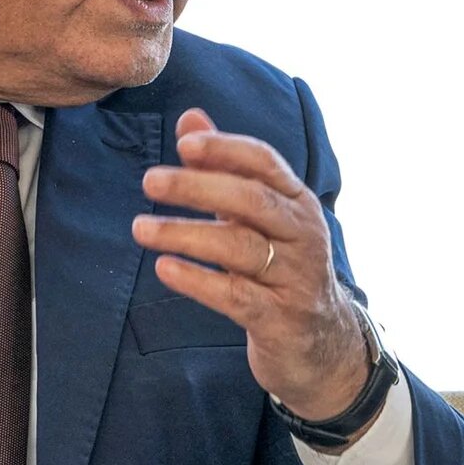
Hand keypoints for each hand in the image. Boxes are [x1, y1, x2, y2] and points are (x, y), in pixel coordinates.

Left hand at [133, 108, 370, 424]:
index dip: (226, 149)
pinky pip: (236, 297)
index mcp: (297, 203)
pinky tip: (164, 269)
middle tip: (149, 181)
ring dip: (186, 235)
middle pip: (252, 200)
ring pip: (240, 248)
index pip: (265, 163)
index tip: (185, 144)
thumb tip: (190, 120)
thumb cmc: (280, 269)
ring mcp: (295, 278)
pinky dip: (198, 281)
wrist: (323, 344)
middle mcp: (302, 235)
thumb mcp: (259, 217)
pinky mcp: (281, 320)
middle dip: (198, 187)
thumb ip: (225, 169)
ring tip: (140, 229)